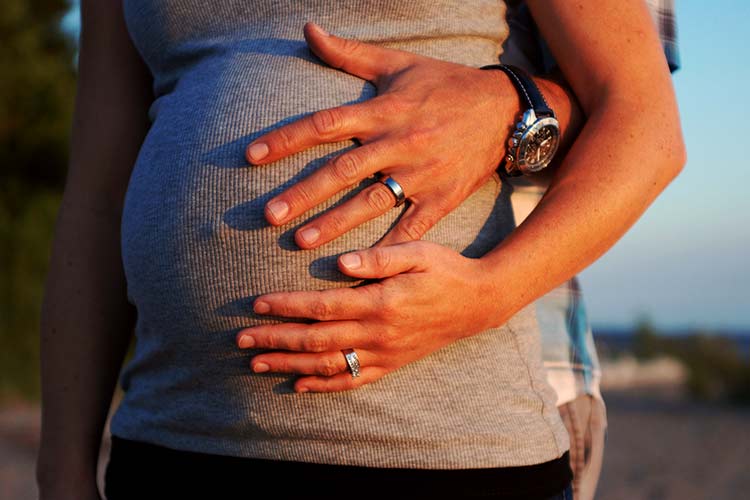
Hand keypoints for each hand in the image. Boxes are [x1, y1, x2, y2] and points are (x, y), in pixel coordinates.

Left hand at [235, 242, 504, 391]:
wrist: (478, 303)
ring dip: (289, 364)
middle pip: (316, 339)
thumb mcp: (418, 252)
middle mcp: (378, 333)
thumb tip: (340, 263)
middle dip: (275, 339)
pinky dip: (323, 386)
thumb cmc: (446, 270)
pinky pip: (352, 380)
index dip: (287, 306)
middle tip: (241, 340)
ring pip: (328, 364)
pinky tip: (298, 385)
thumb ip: (379, 258)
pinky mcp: (391, 364)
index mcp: (380, 302)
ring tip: (256, 364)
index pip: (322, 306)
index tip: (256, 304)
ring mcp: (384, 354)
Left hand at [246, 22, 515, 247]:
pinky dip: (385, 249)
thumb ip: (350, 54)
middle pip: (343, 171)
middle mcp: (399, 143)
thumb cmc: (447, 84)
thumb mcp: (400, 64)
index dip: (287, 138)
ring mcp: (421, 175)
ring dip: (334, 224)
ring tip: (300, 243)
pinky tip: (359, 268)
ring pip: (371, 203)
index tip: (251, 156)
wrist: (507, 110)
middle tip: (268, 215)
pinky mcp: (441, 199)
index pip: (326, 124)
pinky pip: (410, 229)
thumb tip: (308, 29)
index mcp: (385, 111)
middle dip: (303, 193)